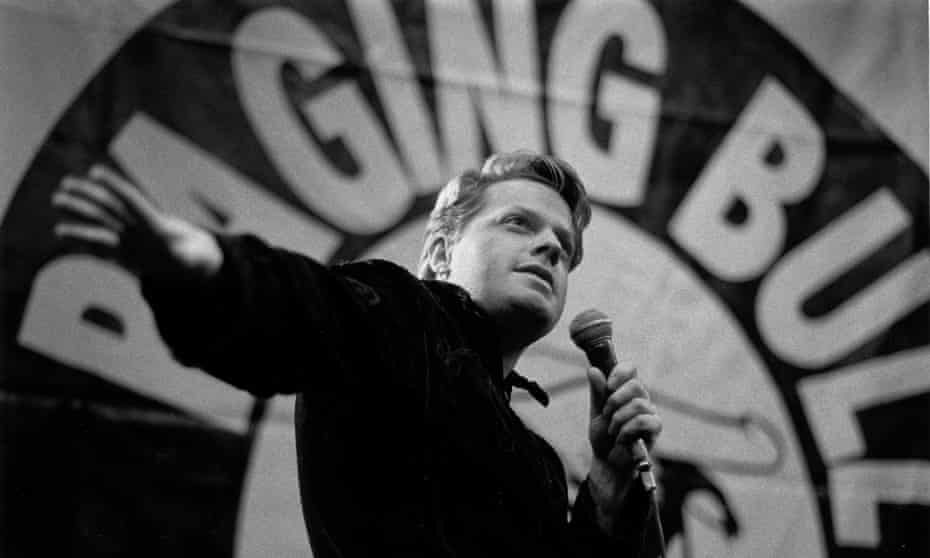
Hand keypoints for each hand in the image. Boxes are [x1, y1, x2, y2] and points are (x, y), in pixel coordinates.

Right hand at [52, 164, 221, 281]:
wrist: (187, 262)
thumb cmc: (192, 257)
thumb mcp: (194, 258)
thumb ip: (190, 258)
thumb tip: (192, 259)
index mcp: (154, 224)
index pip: (132, 200)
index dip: (115, 186)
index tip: (95, 171)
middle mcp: (137, 226)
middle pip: (110, 206)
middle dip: (88, 194)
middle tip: (65, 183)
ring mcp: (127, 237)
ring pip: (99, 220)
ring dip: (79, 211)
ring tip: (57, 200)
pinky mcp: (120, 251)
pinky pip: (97, 242)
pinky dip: (80, 237)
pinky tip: (61, 231)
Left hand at [585, 361, 660, 524]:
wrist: (607, 462)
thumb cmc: (604, 436)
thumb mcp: (596, 412)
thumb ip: (597, 392)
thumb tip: (592, 369)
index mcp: (626, 390)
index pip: (630, 368)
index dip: (619, 373)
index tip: (608, 386)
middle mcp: (641, 398)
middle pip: (635, 385)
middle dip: (614, 401)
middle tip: (606, 414)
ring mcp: (650, 413)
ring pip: (638, 404)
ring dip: (618, 419)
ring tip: (612, 430)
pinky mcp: (655, 428)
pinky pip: (644, 421)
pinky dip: (627, 431)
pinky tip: (622, 439)